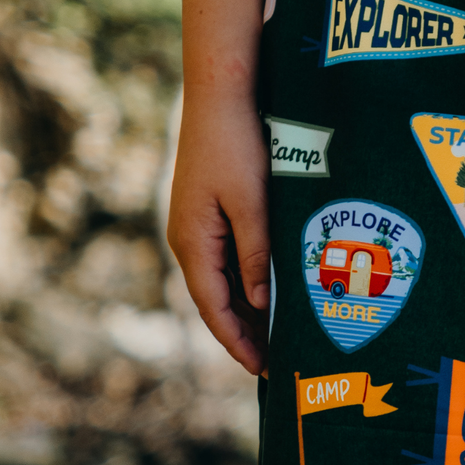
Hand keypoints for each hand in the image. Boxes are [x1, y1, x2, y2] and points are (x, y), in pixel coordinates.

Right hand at [167, 95, 270, 374]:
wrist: (221, 94)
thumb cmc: (237, 144)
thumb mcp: (252, 204)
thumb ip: (256, 255)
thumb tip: (260, 306)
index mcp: (192, 242)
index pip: (214, 308)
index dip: (237, 342)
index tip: (261, 369)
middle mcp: (188, 240)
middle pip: (216, 302)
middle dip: (244, 335)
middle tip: (277, 364)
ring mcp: (196, 227)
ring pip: (221, 283)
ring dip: (246, 312)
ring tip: (277, 340)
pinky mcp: (208, 213)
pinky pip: (226, 261)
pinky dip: (246, 284)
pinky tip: (268, 295)